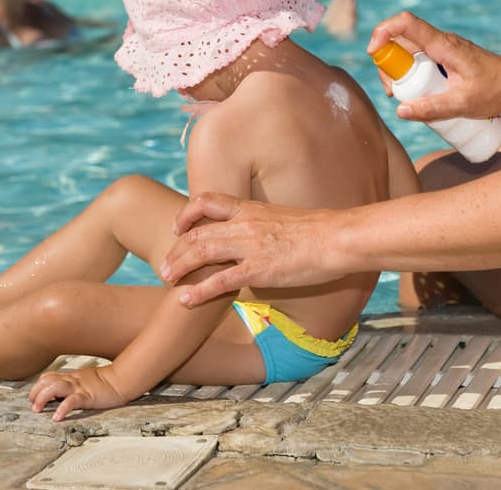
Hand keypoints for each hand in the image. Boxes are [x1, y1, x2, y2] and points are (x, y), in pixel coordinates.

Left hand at [29, 366, 127, 419]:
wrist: (121, 380)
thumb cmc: (104, 382)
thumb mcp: (84, 380)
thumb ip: (71, 384)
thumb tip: (58, 394)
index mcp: (70, 377)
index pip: (47, 377)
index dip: (37, 387)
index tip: (34, 398)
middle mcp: (71, 380)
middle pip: (46, 381)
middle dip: (35, 393)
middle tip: (33, 406)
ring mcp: (79, 387)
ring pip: (55, 387)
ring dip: (42, 398)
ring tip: (37, 410)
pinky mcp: (87, 396)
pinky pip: (72, 401)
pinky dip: (62, 409)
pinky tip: (57, 418)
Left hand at [162, 193, 347, 306]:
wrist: (336, 238)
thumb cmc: (318, 231)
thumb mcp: (283, 218)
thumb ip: (263, 225)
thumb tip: (259, 236)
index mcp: (250, 209)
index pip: (207, 201)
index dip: (186, 214)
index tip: (177, 228)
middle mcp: (244, 225)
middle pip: (197, 232)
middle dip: (176, 250)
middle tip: (164, 266)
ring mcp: (249, 247)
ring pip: (201, 253)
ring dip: (179, 267)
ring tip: (166, 280)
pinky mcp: (258, 270)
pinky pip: (220, 281)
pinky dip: (198, 291)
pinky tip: (185, 300)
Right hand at [367, 11, 500, 120]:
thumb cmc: (497, 90)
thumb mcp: (463, 104)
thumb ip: (431, 108)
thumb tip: (401, 110)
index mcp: (443, 45)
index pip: (406, 23)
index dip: (383, 32)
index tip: (373, 53)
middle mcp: (440, 42)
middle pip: (399, 41)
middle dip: (387, 64)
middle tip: (393, 93)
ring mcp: (442, 50)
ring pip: (408, 53)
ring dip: (398, 73)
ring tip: (406, 99)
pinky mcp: (445, 59)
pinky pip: (419, 61)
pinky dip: (411, 76)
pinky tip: (419, 96)